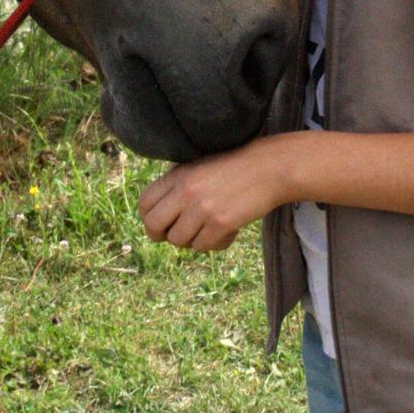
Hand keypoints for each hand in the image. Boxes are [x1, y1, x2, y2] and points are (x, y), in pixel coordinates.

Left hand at [138, 137, 288, 251]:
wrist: (269, 168)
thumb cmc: (234, 166)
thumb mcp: (199, 166)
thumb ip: (178, 185)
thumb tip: (157, 212)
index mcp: (178, 175)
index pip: (144, 203)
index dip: (148, 218)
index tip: (161, 223)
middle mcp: (186, 191)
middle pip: (153, 226)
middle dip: (162, 236)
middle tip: (177, 234)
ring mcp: (202, 208)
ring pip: (179, 241)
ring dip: (192, 239)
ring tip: (208, 227)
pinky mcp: (221, 223)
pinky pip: (203, 246)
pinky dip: (213, 243)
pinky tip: (227, 229)